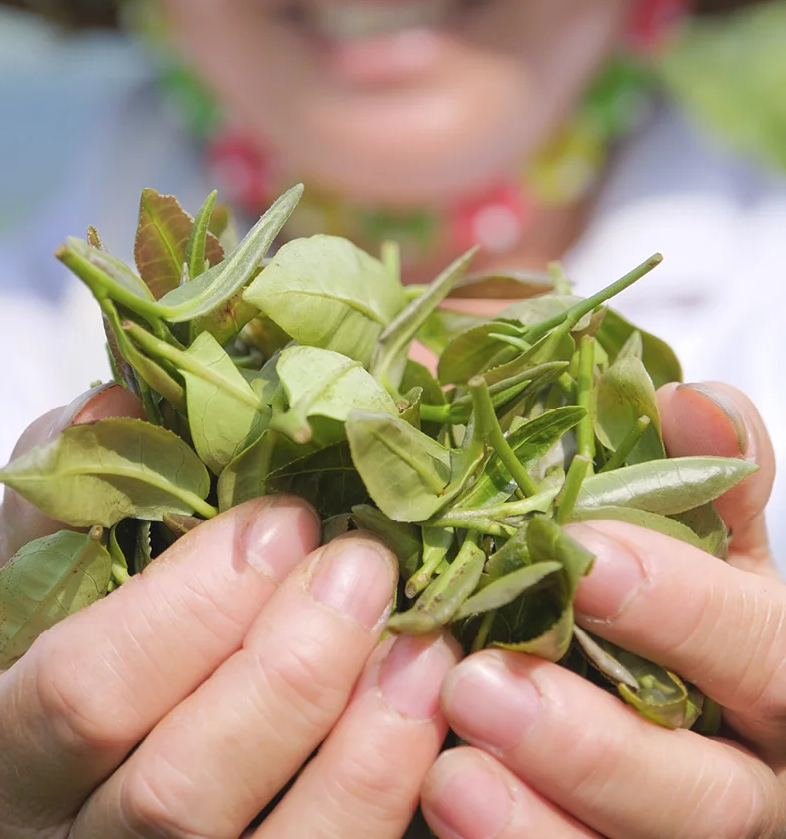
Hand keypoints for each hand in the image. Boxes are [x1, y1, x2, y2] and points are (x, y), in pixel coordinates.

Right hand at [0, 389, 458, 837]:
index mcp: (5, 751)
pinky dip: (389, 796)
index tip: (284, 521)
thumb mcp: (40, 578)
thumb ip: (69, 493)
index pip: (88, 692)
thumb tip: (118, 402)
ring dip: (364, 749)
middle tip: (365, 566)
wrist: (86, 781)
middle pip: (178, 794)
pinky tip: (431, 713)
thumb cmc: (65, 655)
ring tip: (424, 641)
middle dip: (289, 672)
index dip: (194, 605)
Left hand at [421, 381, 785, 838]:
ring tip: (445, 769)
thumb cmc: (678, 586)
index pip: (769, 651)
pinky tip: (443, 794)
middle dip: (598, 747)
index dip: (690, 610)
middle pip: (710, 797)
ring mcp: (674, 824)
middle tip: (479, 685)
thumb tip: (686, 398)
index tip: (584, 556)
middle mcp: (748, 772)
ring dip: (539, 820)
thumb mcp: (707, 533)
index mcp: (775, 668)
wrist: (655, 672)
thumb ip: (707, 471)